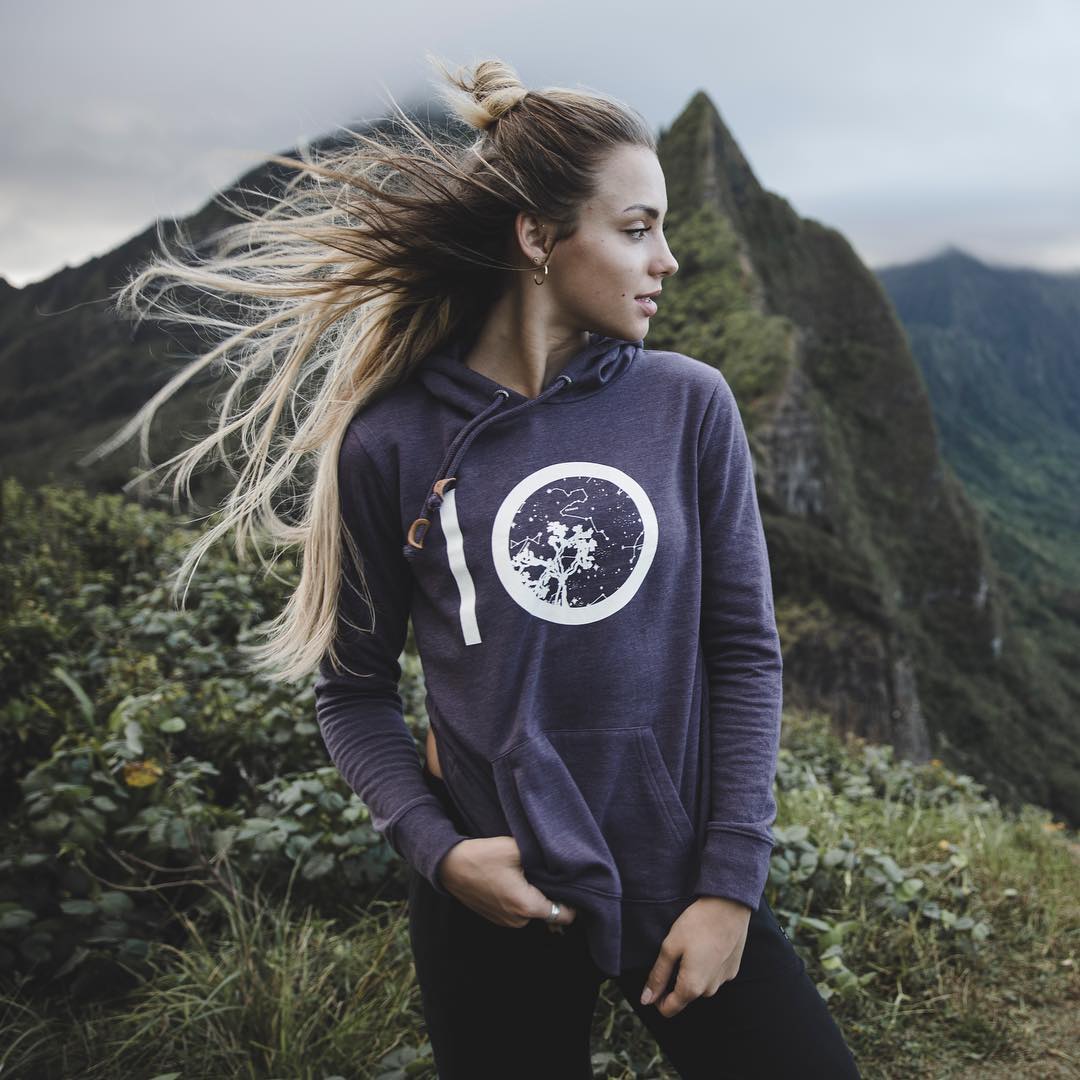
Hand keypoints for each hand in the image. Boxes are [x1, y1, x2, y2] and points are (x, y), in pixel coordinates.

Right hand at [439, 836, 577, 931]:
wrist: (450, 865)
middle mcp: (517, 920)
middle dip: (554, 896)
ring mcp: (505, 921)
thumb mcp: (515, 849)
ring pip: (533, 912)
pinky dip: (523, 900)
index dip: (573, 901)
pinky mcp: (496, 917)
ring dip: (537, 897)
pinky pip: (519, 912)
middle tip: (553, 874)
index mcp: (526, 906)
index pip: (563, 915)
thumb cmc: (483, 856)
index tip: (574, 885)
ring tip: (532, 874)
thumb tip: (564, 862)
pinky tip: (518, 880)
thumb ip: (542, 858)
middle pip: (549, 913)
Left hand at [638, 896, 750, 1017]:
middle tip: (673, 953)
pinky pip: (713, 974)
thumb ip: (658, 976)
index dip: (656, 998)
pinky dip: (706, 964)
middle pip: (684, 996)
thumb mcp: (670, 947)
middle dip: (674, 981)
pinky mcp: (732, 969)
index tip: (654, 978)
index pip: (669, 1009)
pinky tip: (705, 944)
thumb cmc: (697, 924)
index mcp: (692, 987)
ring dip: (691, 972)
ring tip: (690, 945)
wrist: (730, 906)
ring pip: (700, 985)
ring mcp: (723, 981)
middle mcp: (709, 990)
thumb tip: (646, 1000)